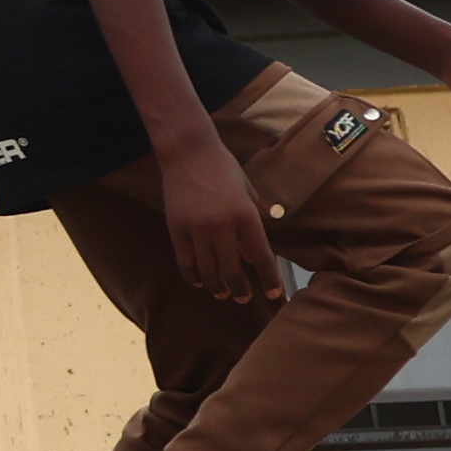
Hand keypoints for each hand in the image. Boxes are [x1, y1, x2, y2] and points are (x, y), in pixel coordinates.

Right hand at [147, 134, 285, 303]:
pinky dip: (193, 276)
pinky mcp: (177, 229)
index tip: (273, 294)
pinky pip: (186, 261)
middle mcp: (222, 226)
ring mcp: (197, 229)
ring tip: (223, 294)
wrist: (188, 151)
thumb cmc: (222, 166)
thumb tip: (269, 230)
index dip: (269, 279)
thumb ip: (258, 211)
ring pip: (208, 270)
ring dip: (217, 286)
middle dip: (241, 289)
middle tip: (244, 299)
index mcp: (245, 215)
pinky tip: (200, 282)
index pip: (261, 256)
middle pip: (233, 270)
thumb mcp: (248, 187)